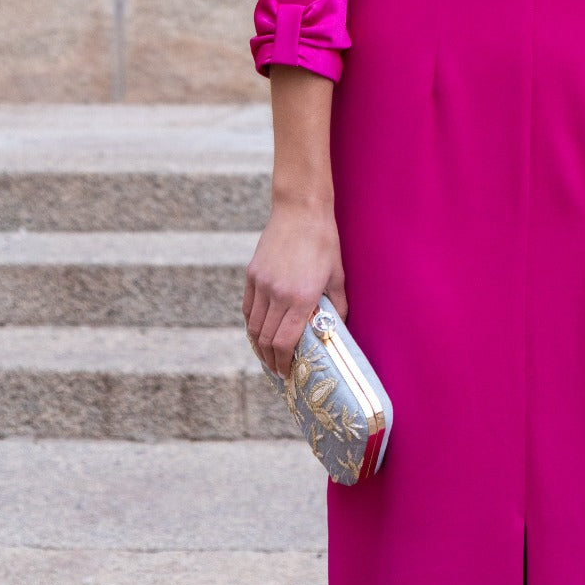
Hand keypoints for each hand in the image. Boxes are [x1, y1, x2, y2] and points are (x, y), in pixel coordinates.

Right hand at [242, 200, 347, 377]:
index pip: (285, 343)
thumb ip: (337, 307)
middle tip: (278, 372)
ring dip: (259, 347)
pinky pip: (247, 309)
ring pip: (253, 327)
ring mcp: (261, 284)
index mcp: (301, 297)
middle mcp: (277, 294)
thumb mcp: (337, 275)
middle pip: (266, 340)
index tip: (288, 374)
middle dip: (271, 361)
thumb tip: (336, 331)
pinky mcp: (252, 275)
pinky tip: (259, 333)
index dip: (284, 364)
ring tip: (268, 357)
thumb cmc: (324, 242)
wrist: (300, 210)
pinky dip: (251, 326)